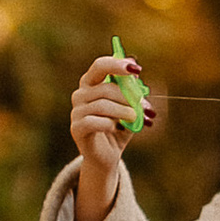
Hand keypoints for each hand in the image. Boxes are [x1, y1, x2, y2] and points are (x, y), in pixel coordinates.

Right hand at [70, 54, 153, 220]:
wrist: (108, 156)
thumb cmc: (119, 128)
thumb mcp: (130, 108)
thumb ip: (132, 92)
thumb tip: (136, 75)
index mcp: (91, 83)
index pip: (100, 66)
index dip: (117, 65)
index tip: (136, 69)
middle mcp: (80, 94)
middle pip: (106, 88)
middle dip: (128, 96)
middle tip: (143, 106)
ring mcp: (76, 111)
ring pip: (103, 105)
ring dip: (124, 111)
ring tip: (135, 118)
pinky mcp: (76, 128)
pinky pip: (94, 121)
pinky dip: (109, 124)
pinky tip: (115, 128)